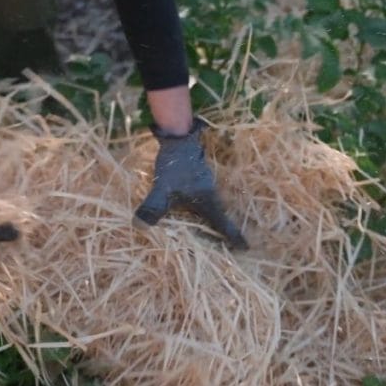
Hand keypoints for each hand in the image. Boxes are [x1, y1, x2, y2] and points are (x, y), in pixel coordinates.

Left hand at [133, 119, 248, 249]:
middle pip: (221, 217)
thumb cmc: (175, 165)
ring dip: (215, 219)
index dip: (234, 237)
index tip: (245, 248)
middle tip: (229, 244)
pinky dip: (203, 207)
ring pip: (214, 207)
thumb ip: (153, 208)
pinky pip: (205, 198)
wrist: (180, 137)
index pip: (223, 224)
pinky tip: (192, 211)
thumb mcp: (163, 189)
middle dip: (225, 231)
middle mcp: (211, 195)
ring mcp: (206, 185)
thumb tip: (139, 226)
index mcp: (208, 201)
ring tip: (213, 232)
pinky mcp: (198, 178)